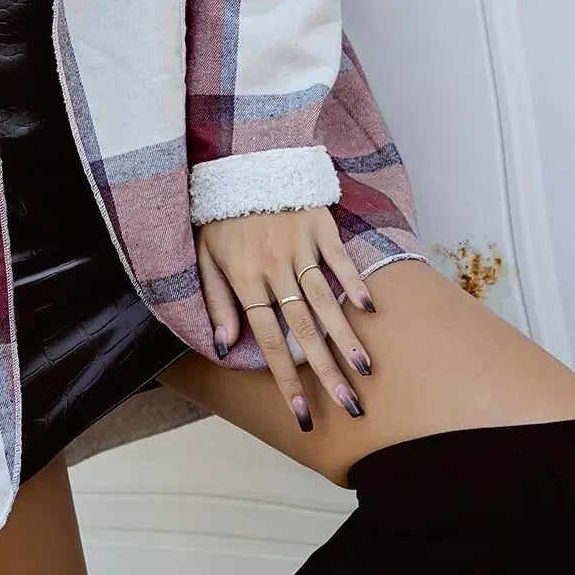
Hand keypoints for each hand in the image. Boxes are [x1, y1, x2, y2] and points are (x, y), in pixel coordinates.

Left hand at [195, 205, 377, 430]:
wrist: (239, 160)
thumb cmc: (220, 215)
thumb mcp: (204, 256)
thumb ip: (215, 301)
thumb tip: (224, 347)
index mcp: (244, 276)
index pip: (268, 338)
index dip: (284, 379)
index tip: (302, 415)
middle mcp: (273, 265)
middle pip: (303, 327)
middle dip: (326, 372)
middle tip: (350, 407)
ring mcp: (299, 245)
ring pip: (325, 299)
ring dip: (346, 337)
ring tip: (364, 371)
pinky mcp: (320, 225)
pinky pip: (340, 258)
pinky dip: (354, 282)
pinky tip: (370, 311)